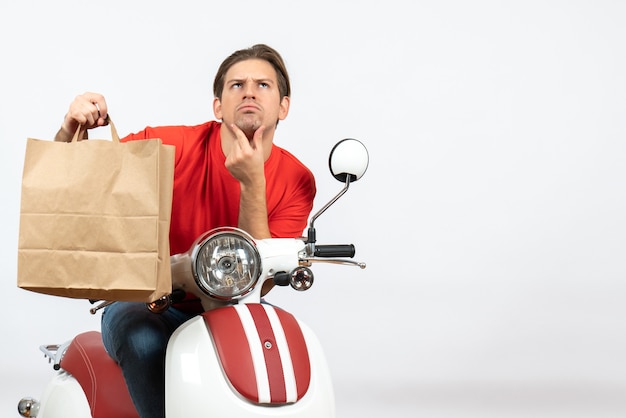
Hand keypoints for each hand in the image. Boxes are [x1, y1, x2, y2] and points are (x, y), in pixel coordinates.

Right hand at [57, 92, 108, 140]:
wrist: (73, 125)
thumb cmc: (85, 119)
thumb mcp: (97, 119)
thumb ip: (102, 120)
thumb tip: (101, 121)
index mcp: (89, 96)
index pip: (100, 97)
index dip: (104, 108)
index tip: (103, 116)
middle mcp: (81, 98)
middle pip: (94, 109)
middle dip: (95, 118)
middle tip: (92, 120)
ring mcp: (75, 104)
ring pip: (88, 113)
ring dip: (90, 121)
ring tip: (87, 121)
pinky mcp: (71, 111)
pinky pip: (82, 118)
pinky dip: (84, 122)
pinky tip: (82, 122)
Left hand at [225, 123, 270, 238]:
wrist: (251, 180)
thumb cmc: (257, 165)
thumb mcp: (259, 152)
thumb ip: (258, 139)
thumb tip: (261, 127)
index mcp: (247, 152)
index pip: (240, 137)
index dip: (237, 130)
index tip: (233, 125)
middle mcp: (238, 156)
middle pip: (236, 141)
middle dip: (241, 142)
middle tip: (247, 150)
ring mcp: (232, 160)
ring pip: (232, 147)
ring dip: (237, 149)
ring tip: (243, 157)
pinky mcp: (227, 164)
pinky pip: (229, 154)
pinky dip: (233, 155)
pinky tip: (239, 161)